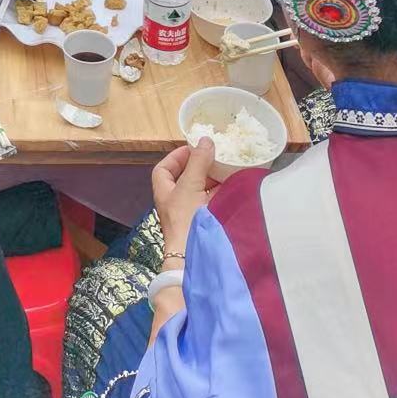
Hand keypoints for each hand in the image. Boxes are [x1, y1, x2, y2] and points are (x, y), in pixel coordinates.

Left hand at [152, 137, 216, 255]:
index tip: (192, 148)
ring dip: (212, 180)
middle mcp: (176, 204)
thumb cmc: (186, 220)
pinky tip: (233, 188)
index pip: (164, 169)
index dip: (176, 157)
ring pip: (200, 191)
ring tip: (226, 169)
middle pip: (185, 179)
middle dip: (199, 167)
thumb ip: (198, 162)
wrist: (195, 257)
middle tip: (215, 158)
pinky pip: (213, 204)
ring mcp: (190, 215)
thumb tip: (205, 140)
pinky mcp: (205, 224)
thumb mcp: (190, 186)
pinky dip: (221, 194)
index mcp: (165, 193)